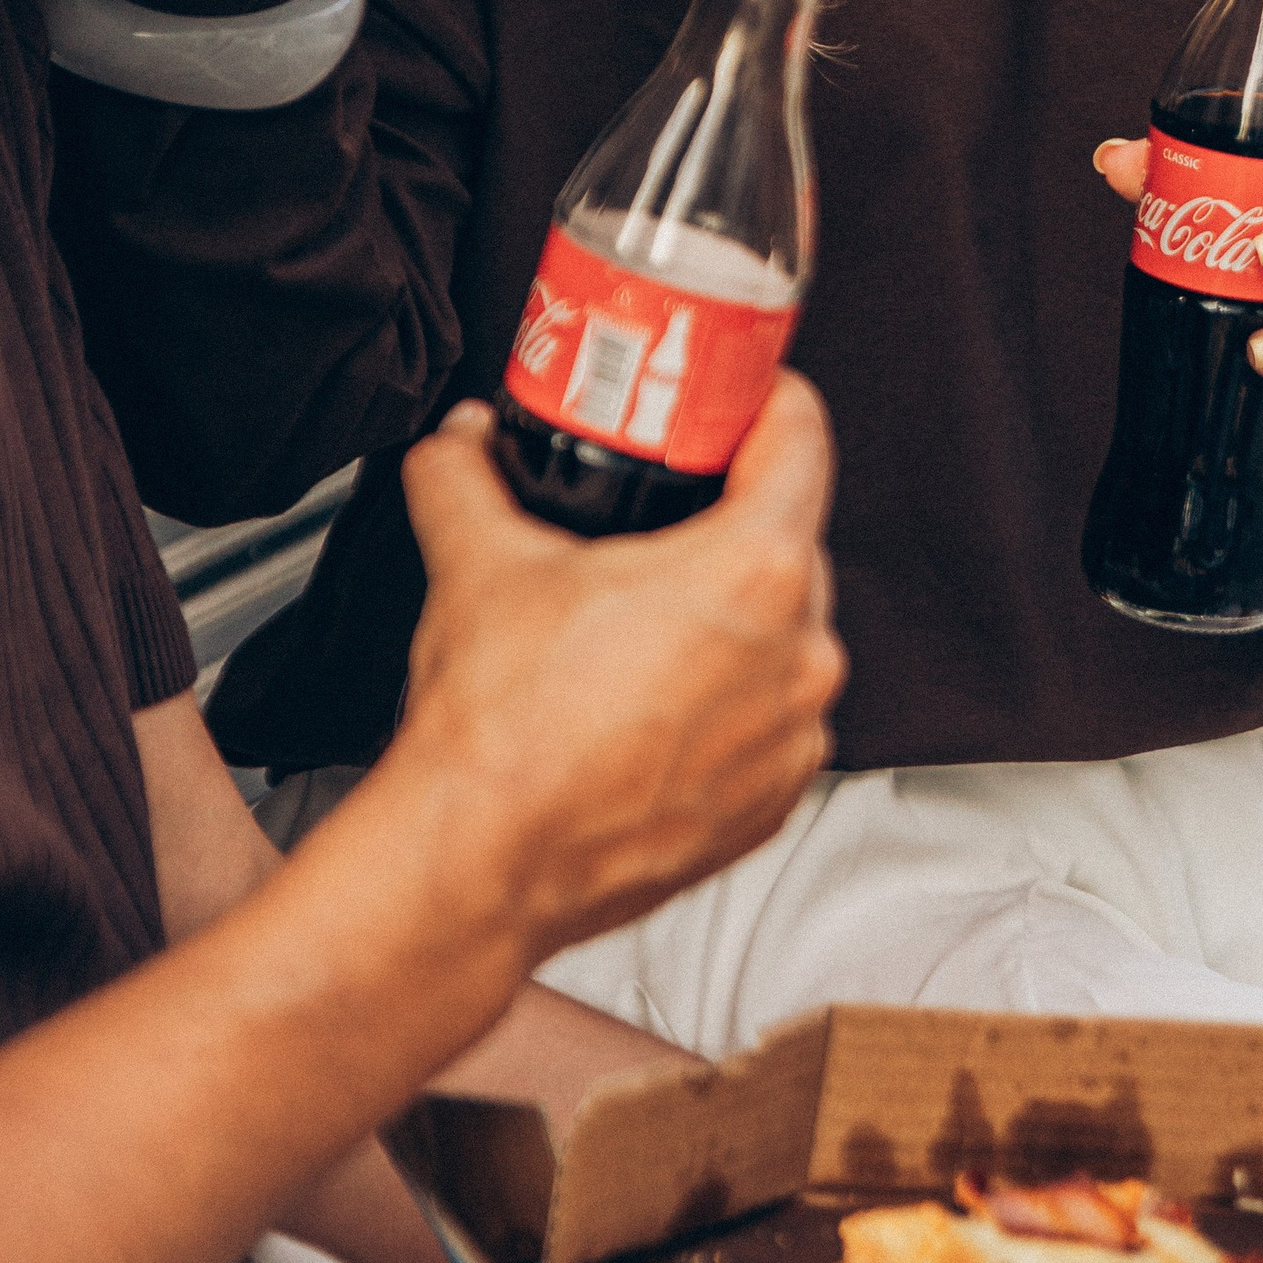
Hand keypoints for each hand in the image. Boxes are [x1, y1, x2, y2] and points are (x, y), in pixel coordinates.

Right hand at [379, 376, 845, 962]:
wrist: (479, 864)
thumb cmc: (499, 730)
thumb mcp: (478, 562)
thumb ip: (467, 474)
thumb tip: (462, 442)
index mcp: (751, 572)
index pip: (800, 442)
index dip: (764, 402)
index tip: (737, 398)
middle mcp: (798, 656)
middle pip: (791, 539)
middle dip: (731, 518)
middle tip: (665, 509)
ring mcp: (793, 737)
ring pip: (786, 637)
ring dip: (733, 619)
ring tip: (647, 620)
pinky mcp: (774, 802)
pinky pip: (772, 720)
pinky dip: (729, 701)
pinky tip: (653, 702)